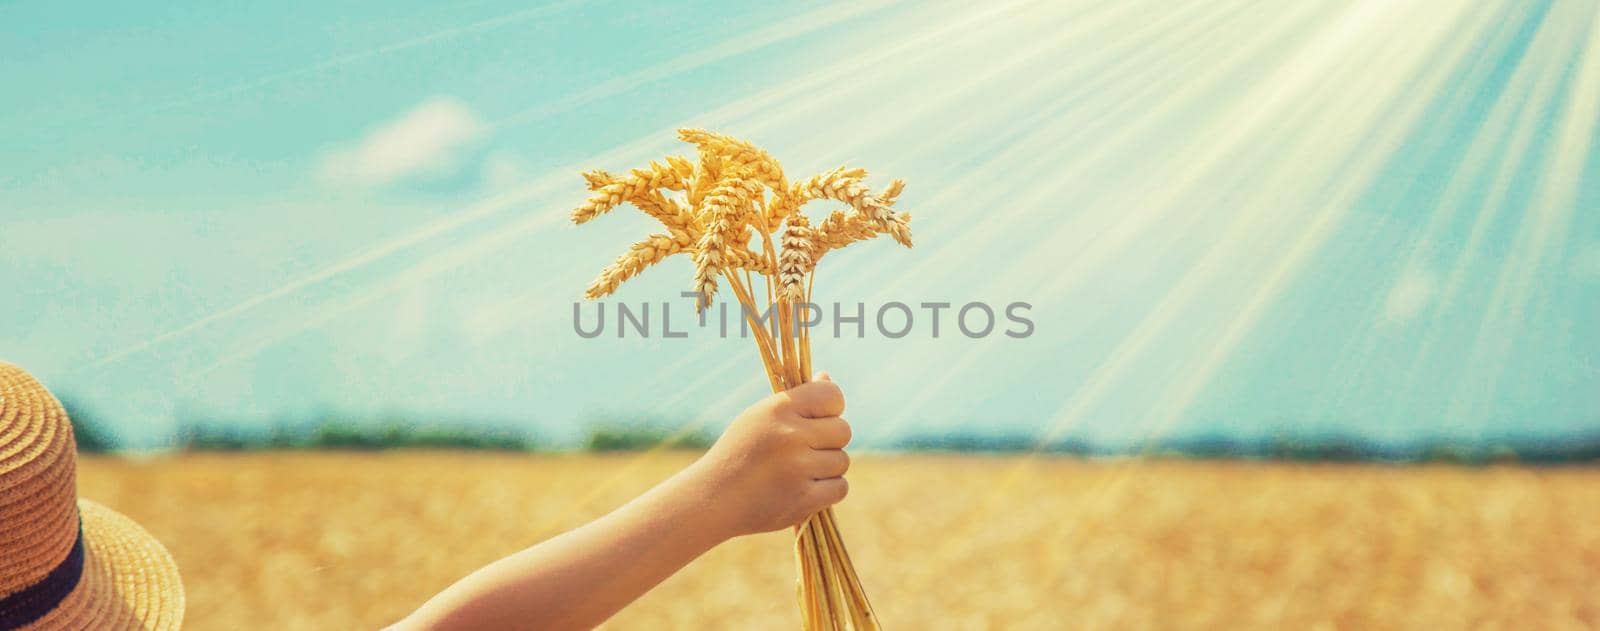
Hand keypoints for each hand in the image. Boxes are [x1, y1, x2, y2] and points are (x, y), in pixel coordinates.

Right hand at [688, 372, 852, 537]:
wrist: (713, 500)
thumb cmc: (739, 453)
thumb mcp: (759, 416)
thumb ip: (796, 400)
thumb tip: (828, 377)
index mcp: (778, 409)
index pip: (833, 397)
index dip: (831, 408)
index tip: (819, 419)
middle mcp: (790, 436)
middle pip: (843, 431)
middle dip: (830, 441)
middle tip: (805, 450)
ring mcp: (798, 469)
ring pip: (842, 461)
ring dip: (827, 468)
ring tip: (798, 472)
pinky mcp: (804, 500)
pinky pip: (840, 488)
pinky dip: (826, 491)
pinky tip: (803, 489)